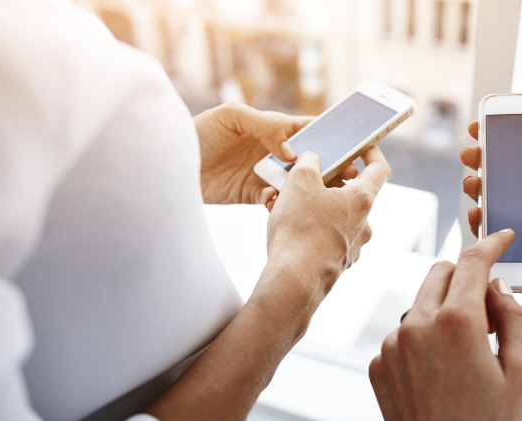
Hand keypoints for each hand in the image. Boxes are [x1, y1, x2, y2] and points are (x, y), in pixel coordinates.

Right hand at [146, 146, 388, 420]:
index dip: (371, 152)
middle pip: (351, 194)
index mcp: (362, 200)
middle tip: (302, 175)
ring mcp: (351, 246)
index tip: (361, 145)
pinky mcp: (334, 263)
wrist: (293, 282)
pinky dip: (306, 227)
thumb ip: (308, 162)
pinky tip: (281, 225)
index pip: (379, 168)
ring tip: (278, 201)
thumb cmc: (300, 229)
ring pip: (333, 217)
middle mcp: (364, 224)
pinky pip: (323, 237)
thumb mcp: (300, 181)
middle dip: (326, 181)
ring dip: (311, 205)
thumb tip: (313, 158)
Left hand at [194, 102, 358, 204]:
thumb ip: (264, 126)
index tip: (351, 145)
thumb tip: (291, 151)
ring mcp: (264, 174)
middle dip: (330, 167)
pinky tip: (278, 203)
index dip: (330, 136)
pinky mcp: (252, 194)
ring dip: (309, 189)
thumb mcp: (231, 116)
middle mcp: (273, 152)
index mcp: (273, 128)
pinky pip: (275, 201)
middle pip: (309, 160)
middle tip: (348, 176)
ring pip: (297, 184)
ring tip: (320, 195)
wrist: (170, 161)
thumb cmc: (200, 130)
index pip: (308, 130)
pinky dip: (281, 204)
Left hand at [369, 232, 521, 420]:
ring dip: (442, 311)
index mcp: (456, 323)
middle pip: (439, 274)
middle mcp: (415, 327)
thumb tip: (497, 287)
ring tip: (464, 353)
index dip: (490, 245)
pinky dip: (422, 339)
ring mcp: (391, 346)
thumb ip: (512, 318)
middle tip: (487, 311)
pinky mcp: (378, 365)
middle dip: (464, 278)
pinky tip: (439, 373)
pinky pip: (402, 334)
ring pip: (420, 304)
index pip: (471, 263)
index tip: (500, 239)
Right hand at [460, 118, 521, 353]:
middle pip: (502, 178)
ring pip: (490, 204)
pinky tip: (477, 213)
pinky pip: (488, 238)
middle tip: (471, 153)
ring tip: (473, 182)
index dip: (503, 140)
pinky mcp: (514, 256)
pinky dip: (478, 223)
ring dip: (476, 188)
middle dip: (482, 161)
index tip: (484, 125)